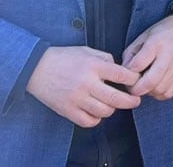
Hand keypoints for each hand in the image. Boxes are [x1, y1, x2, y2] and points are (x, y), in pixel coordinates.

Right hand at [25, 46, 143, 126]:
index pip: (122, 75)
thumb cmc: (63, 57)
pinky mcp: (67, 110)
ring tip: (112, 104)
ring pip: (105, 112)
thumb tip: (120, 69)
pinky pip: (89, 121)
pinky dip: (96, 118)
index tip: (136, 81)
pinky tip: (96, 111)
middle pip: (117, 98)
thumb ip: (105, 58)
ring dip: (112, 109)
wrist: (36, 68)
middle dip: (131, 101)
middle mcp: (86, 83)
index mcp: (93, 65)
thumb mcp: (86, 50)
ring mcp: (77, 98)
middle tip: (136, 100)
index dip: (133, 79)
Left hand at [122, 15, 172, 99]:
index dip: (128, 72)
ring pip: (159, 90)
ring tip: (144, 85)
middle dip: (136, 89)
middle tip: (131, 86)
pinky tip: (155, 87)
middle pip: (150, 82)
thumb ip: (131, 54)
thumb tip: (124, 72)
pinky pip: (168, 93)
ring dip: (147, 92)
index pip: (138, 64)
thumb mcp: (143, 37)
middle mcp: (168, 56)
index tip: (126, 72)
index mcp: (156, 43)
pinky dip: (159, 94)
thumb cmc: (162, 33)